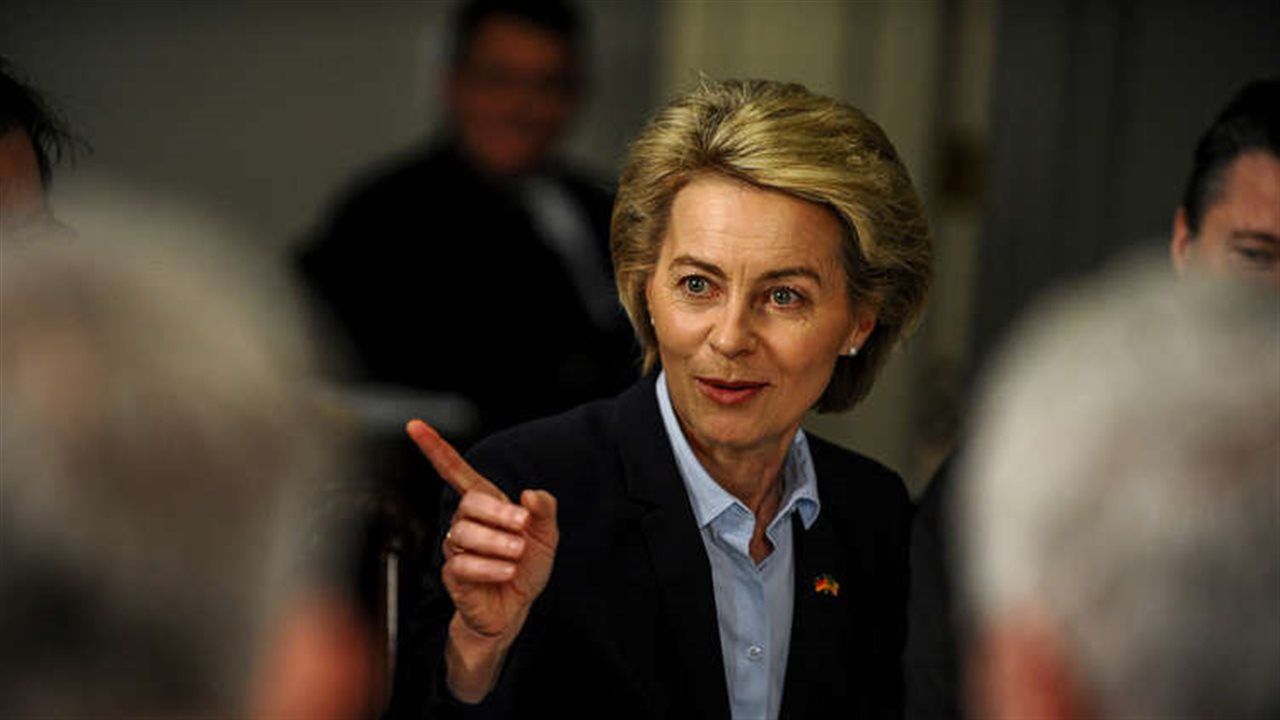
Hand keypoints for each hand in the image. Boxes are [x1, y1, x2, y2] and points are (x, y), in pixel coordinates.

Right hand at [405, 420, 557, 700]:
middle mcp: (466, 522)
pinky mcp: (453, 574)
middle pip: (469, 503)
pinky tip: (505, 572)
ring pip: (465, 533)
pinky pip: (463, 564)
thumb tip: (531, 492)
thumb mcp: (546, 536)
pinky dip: (490, 567)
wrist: (516, 608)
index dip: (436, 448)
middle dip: (499, 513)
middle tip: (522, 526)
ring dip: (497, 542)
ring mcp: (457, 548)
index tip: (415, 425)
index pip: (456, 471)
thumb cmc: (525, 567)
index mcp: (487, 504)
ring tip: (516, 554)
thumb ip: (545, 510)